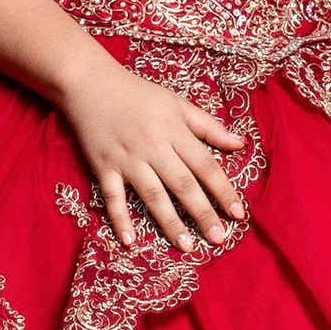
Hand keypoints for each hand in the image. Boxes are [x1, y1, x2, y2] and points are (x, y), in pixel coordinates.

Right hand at [61, 55, 247, 252]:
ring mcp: (127, 159)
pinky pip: (113, 197)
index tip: (238, 214)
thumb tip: (240, 144)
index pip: (205, 165)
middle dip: (203, 213)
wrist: (90, 83)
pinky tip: (131, 241)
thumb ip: (208, 126)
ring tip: (187, 246)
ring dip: (170, 223)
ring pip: (152, 196)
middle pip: (182, 185)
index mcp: (174, 130)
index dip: (223, 190)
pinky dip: (120, 219)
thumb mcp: (176, 103)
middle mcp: (153, 147)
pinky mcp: (103, 167)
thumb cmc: (138, 93)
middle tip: (219, 239)